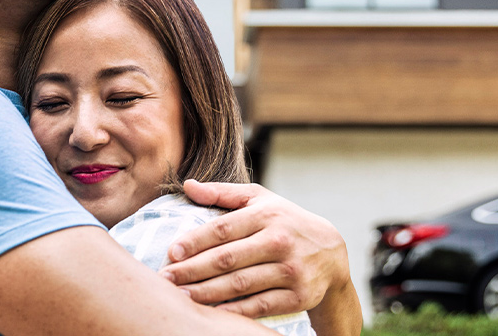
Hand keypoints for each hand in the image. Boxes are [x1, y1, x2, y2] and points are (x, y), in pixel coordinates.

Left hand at [158, 180, 351, 319]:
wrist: (332, 254)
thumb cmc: (285, 223)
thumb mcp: (260, 199)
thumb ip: (224, 193)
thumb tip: (188, 185)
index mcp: (266, 215)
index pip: (222, 229)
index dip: (194, 242)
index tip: (171, 253)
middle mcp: (280, 242)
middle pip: (227, 260)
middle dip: (192, 270)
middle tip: (165, 279)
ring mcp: (291, 271)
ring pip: (240, 285)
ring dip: (206, 292)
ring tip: (181, 295)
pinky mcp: (299, 296)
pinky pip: (260, 305)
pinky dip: (234, 311)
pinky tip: (211, 312)